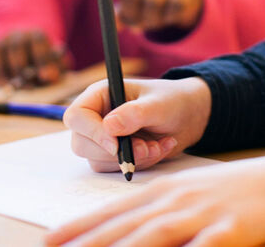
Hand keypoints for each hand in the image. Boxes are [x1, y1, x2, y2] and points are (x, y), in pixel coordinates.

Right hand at [0, 29, 67, 86]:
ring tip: (13, 88)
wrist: (21, 64)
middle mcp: (15, 35)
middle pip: (16, 47)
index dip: (42, 59)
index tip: (44, 77)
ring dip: (4, 74)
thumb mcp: (53, 68)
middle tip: (27, 87)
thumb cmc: (40, 68)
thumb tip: (48, 75)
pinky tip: (1, 85)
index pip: (38, 39)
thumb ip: (54, 70)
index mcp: (35, 35)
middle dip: (21, 69)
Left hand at [44, 151, 264, 246]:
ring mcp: (202, 215)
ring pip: (154, 238)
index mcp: (164, 191)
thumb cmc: (234, 193)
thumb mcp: (190, 195)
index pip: (112, 212)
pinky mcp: (230, 231)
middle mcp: (176, 201)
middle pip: (125, 229)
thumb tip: (127, 232)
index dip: (78, 229)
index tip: (48, 241)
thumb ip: (157, 213)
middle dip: (89, 246)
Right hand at [63, 77, 210, 173]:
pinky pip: (116, 169)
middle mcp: (96, 117)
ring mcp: (103, 138)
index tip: (116, 144)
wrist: (187, 116)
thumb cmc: (171, 101)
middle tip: (145, 148)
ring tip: (157, 145)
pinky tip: (158, 149)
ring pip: (99, 161)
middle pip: (81, 144)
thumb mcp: (158, 104)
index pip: (76, 116)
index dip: (91, 132)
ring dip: (131, 159)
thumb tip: (108, 127)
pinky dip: (139, 164)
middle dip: (115, 153)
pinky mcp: (114, 155)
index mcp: (100, 95)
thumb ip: (135, 114)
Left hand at [80, 0, 203, 32]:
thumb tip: (113, 25)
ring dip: (151, 20)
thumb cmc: (153, 2)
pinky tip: (170, 18)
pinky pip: (173, 8)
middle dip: (131, 13)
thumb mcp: (135, 7)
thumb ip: (121, 14)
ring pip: (153, 3)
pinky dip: (169, 19)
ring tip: (153, 22)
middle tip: (135, 25)